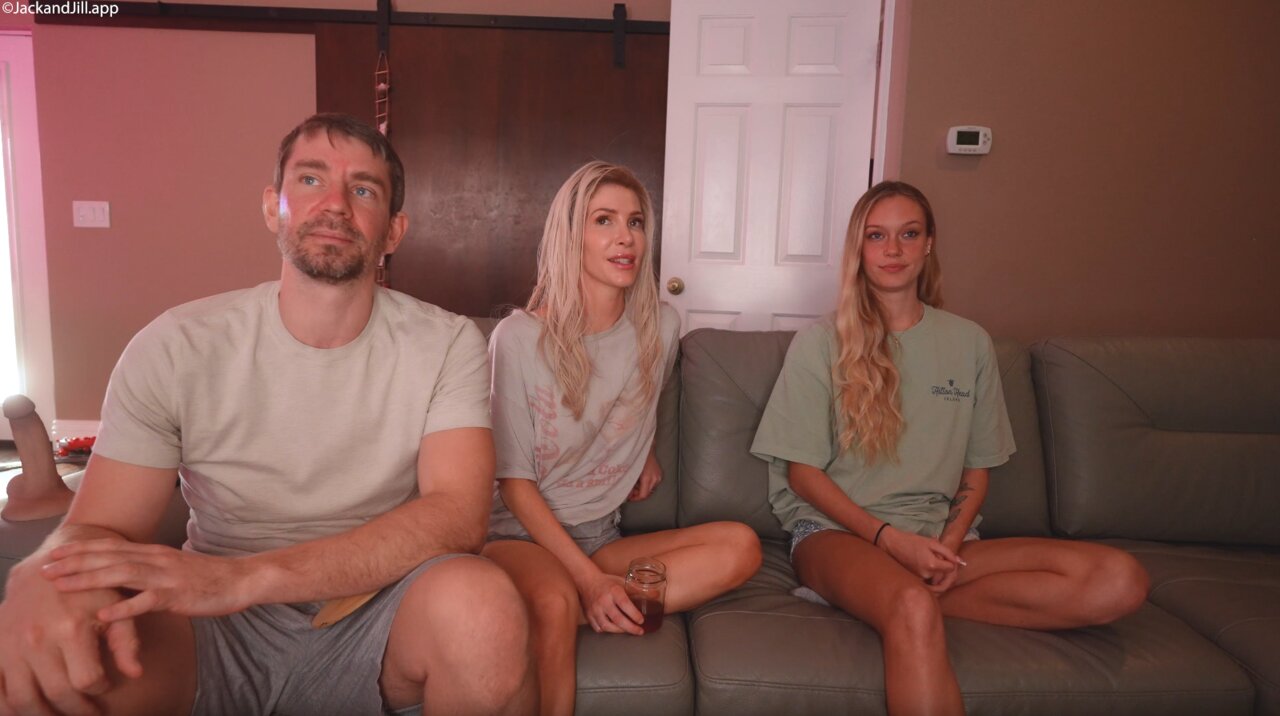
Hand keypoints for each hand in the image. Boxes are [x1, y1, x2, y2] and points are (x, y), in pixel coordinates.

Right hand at [0, 561, 140, 715]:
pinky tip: (27, 709)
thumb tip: (135, 674)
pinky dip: (9, 706)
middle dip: (77, 709)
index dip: (101, 689)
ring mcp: (12, 646)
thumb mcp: (115, 607)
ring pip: (23, 699)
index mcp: (71, 629)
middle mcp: (38, 639)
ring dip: (43, 714)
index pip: (88, 680)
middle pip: (58, 694)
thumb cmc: (88, 589)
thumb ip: (126, 642)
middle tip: (88, 711)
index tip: (105, 686)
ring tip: (60, 714)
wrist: (46, 569)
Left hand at [41, 539, 253, 621]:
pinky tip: (102, 614)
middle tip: (46, 567)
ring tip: (62, 586)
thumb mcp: (173, 568)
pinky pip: (146, 602)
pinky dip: (122, 608)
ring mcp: (166, 577)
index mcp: (153, 552)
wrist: (241, 579)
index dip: (81, 548)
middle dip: (74, 562)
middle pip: (108, 557)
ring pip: (120, 574)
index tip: (55, 552)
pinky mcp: (177, 596)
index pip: (110, 546)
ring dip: (88, 580)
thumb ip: (148, 569)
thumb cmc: (208, 577)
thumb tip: (125, 574)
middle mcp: (156, 559)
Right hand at [577, 572, 643, 635]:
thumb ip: (637, 589)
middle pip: (618, 619)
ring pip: (607, 626)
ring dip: (619, 631)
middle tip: (639, 631)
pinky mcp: (588, 615)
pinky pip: (598, 628)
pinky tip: (614, 629)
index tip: (641, 621)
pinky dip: (607, 630)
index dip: (634, 614)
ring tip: (628, 630)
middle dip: (630, 628)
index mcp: (613, 591)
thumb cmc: (607, 582)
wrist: (587, 581)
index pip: (625, 604)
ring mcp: (595, 609)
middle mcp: (603, 601)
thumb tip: (656, 595)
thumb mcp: (622, 581)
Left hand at [627, 451, 661, 501]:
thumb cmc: (637, 458)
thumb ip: (630, 484)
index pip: (643, 495)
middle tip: (630, 491)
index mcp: (647, 478)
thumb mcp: (631, 472)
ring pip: (650, 490)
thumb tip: (628, 494)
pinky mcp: (659, 475)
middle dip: (638, 494)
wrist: (646, 448)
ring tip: (635, 484)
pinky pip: (653, 484)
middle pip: (647, 494)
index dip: (636, 498)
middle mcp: (655, 479)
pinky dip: (646, 485)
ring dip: (642, 489)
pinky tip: (641, 480)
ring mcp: (658, 477)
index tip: (630, 498)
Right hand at [877, 526, 963, 593]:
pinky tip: (933, 572)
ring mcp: (920, 580)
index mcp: (932, 564)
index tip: (950, 558)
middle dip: (950, 574)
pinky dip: (934, 581)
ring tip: (939, 567)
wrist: (893, 545)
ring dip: (942, 578)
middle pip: (946, 580)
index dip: (953, 564)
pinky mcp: (915, 582)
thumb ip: (947, 552)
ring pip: (938, 584)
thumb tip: (959, 561)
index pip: (951, 570)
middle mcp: (926, 575)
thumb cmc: (912, 541)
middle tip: (948, 565)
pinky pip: (930, 585)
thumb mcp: (932, 542)